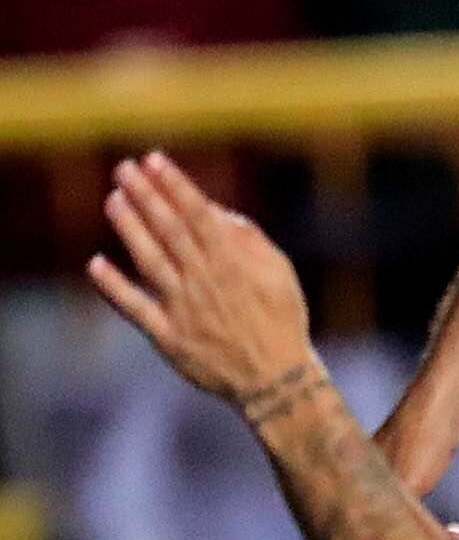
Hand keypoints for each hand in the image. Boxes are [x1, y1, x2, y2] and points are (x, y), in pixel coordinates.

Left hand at [86, 154, 319, 414]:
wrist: (276, 380)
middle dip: (146, 197)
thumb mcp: (280, 275)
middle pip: (170, 231)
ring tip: (113, 200)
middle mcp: (205, 281)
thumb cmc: (281, 321)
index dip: (175, 186)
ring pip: (150, 261)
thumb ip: (250, 241)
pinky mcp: (168, 337)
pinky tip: (96, 264)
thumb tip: (215, 211)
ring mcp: (184, 309)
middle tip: (124, 170)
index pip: (198, 215)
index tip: (154, 160)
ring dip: (130, 229)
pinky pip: (137, 309)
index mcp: (234, 264)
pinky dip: (115, 287)